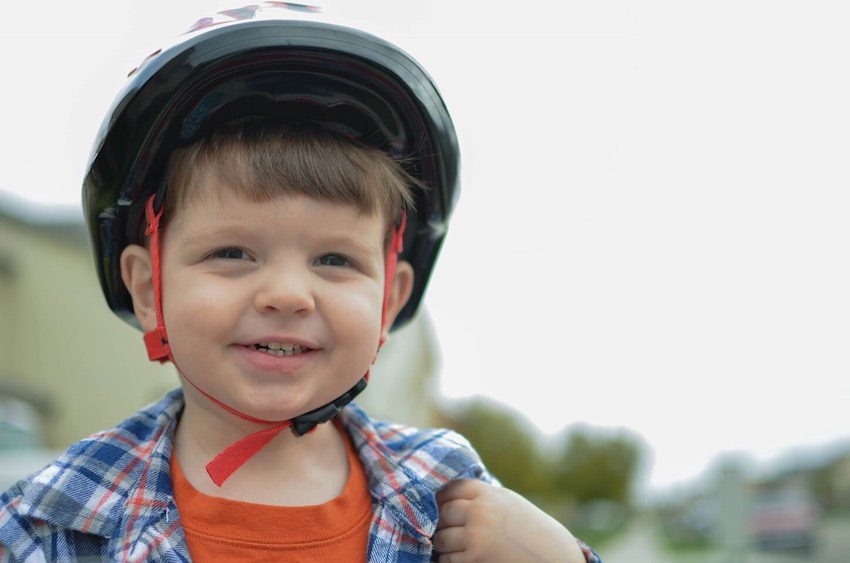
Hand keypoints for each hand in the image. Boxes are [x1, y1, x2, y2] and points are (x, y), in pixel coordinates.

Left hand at [434, 479, 587, 562]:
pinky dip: (448, 559)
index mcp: (487, 494)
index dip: (442, 498)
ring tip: (452, 545)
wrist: (553, 555)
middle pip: (443, 512)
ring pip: (441, 538)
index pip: (451, 489)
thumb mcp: (508, 501)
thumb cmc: (529, 527)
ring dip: (442, 543)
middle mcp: (479, 512)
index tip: (440, 505)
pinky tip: (459, 557)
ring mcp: (475, 536)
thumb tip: (447, 497)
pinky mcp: (475, 559)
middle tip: (444, 528)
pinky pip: (448, 559)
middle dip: (441, 522)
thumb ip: (481, 496)